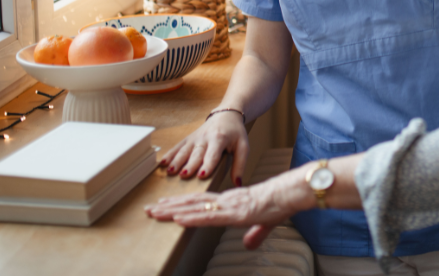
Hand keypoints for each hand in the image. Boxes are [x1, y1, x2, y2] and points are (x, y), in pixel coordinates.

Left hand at [145, 168, 312, 247]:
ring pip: (195, 207)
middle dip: (168, 205)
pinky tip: (177, 218)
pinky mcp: (234, 213)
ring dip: (172, 210)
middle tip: (148, 208)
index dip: (181, 203)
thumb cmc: (280, 203)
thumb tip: (249, 244)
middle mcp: (225, 200)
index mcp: (231, 201)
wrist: (290, 193)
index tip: (164, 205)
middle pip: (192, 202)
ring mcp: (228, 205)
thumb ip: (255, 233)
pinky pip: (209, 216)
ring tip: (154, 212)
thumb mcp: (265, 223)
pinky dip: (191, 217)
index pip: (201, 202)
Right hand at [159, 110, 247, 183]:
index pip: (213, 154)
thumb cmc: (235, 133)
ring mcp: (195, 138)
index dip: (207, 164)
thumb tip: (238, 183)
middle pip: (196, 154)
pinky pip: (178, 146)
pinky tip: (162, 163)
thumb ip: (240, 164)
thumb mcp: (243, 146)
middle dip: (190, 165)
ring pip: (184, 150)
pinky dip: (170, 154)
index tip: (201, 174)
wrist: (226, 115)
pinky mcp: (189, 138)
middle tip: (183, 175)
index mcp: (220, 139)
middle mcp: (205, 138)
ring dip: (177, 161)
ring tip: (170, 171)